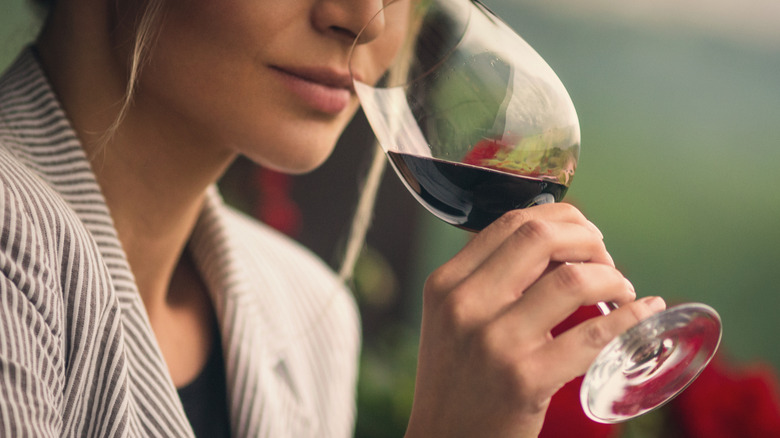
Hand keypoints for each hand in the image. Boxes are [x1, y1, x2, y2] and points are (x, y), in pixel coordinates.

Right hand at [405, 203, 665, 437]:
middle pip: (540, 237)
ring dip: (612, 278)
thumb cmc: (457, 381)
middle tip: (606, 259)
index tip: (584, 235)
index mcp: (446, 284)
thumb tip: (555, 247)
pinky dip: (630, 319)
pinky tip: (645, 313)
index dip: (561, 218)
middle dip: (589, 238)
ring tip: (621, 291)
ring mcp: (495, 342)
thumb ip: (488, 282)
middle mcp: (465, 305)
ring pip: (572, 279)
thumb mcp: (453, 321)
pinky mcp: (525, 379)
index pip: (510, 222)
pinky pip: (594, 335)